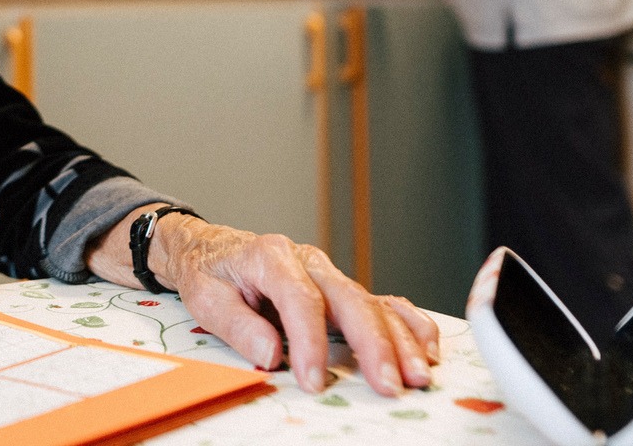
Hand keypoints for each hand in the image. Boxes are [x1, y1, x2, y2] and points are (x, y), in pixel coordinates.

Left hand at [156, 217, 438, 396]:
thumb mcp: (205, 296)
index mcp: (271, 257)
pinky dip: (408, 323)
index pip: (301, 299)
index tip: (314, 380)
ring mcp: (328, 274)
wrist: (211, 248)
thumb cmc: (209, 272)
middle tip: (388, 384)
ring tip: (417, 374)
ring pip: (372, 303)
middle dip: (373, 344)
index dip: (310, 342)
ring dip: (400, 339)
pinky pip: (382, 302)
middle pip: (350, 299)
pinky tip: (426, 347)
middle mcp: (307, 261)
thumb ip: (237, 325)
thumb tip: (271, 355)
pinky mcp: (339, 289)